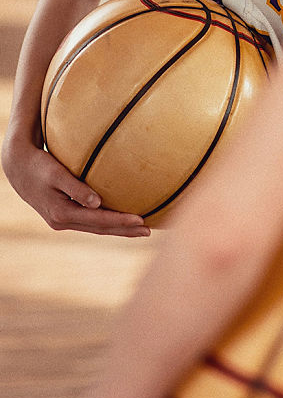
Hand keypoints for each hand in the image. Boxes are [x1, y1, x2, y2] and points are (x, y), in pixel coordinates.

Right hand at [2, 132, 149, 236]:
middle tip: (149, 232)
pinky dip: (106, 222)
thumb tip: (98, 203)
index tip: (141, 221)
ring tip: (140, 229)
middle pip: (100, 229)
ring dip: (118, 229)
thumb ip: (76, 188)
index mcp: (62, 213)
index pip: (98, 220)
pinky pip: (90, 221)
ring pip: (96, 227)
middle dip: (125, 231)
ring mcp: (62, 220)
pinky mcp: (64, 214)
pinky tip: (119, 220)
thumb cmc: (39, 165)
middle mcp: (62, 221)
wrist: (18, 167)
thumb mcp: (56, 173)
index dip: (121, 221)